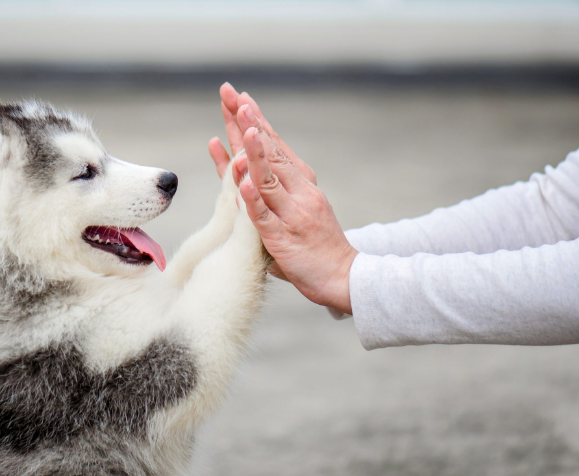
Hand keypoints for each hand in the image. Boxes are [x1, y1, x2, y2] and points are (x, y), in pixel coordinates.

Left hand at [209, 84, 358, 314]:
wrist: (344, 276)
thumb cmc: (316, 244)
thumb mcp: (297, 209)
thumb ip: (273, 190)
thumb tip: (247, 170)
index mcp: (301, 183)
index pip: (274, 145)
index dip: (256, 121)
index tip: (240, 97)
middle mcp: (299, 192)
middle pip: (270, 152)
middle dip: (250, 123)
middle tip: (234, 96)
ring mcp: (292, 214)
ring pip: (269, 179)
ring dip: (254, 152)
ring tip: (242, 127)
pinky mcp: (283, 238)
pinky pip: (265, 217)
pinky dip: (253, 200)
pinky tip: (242, 183)